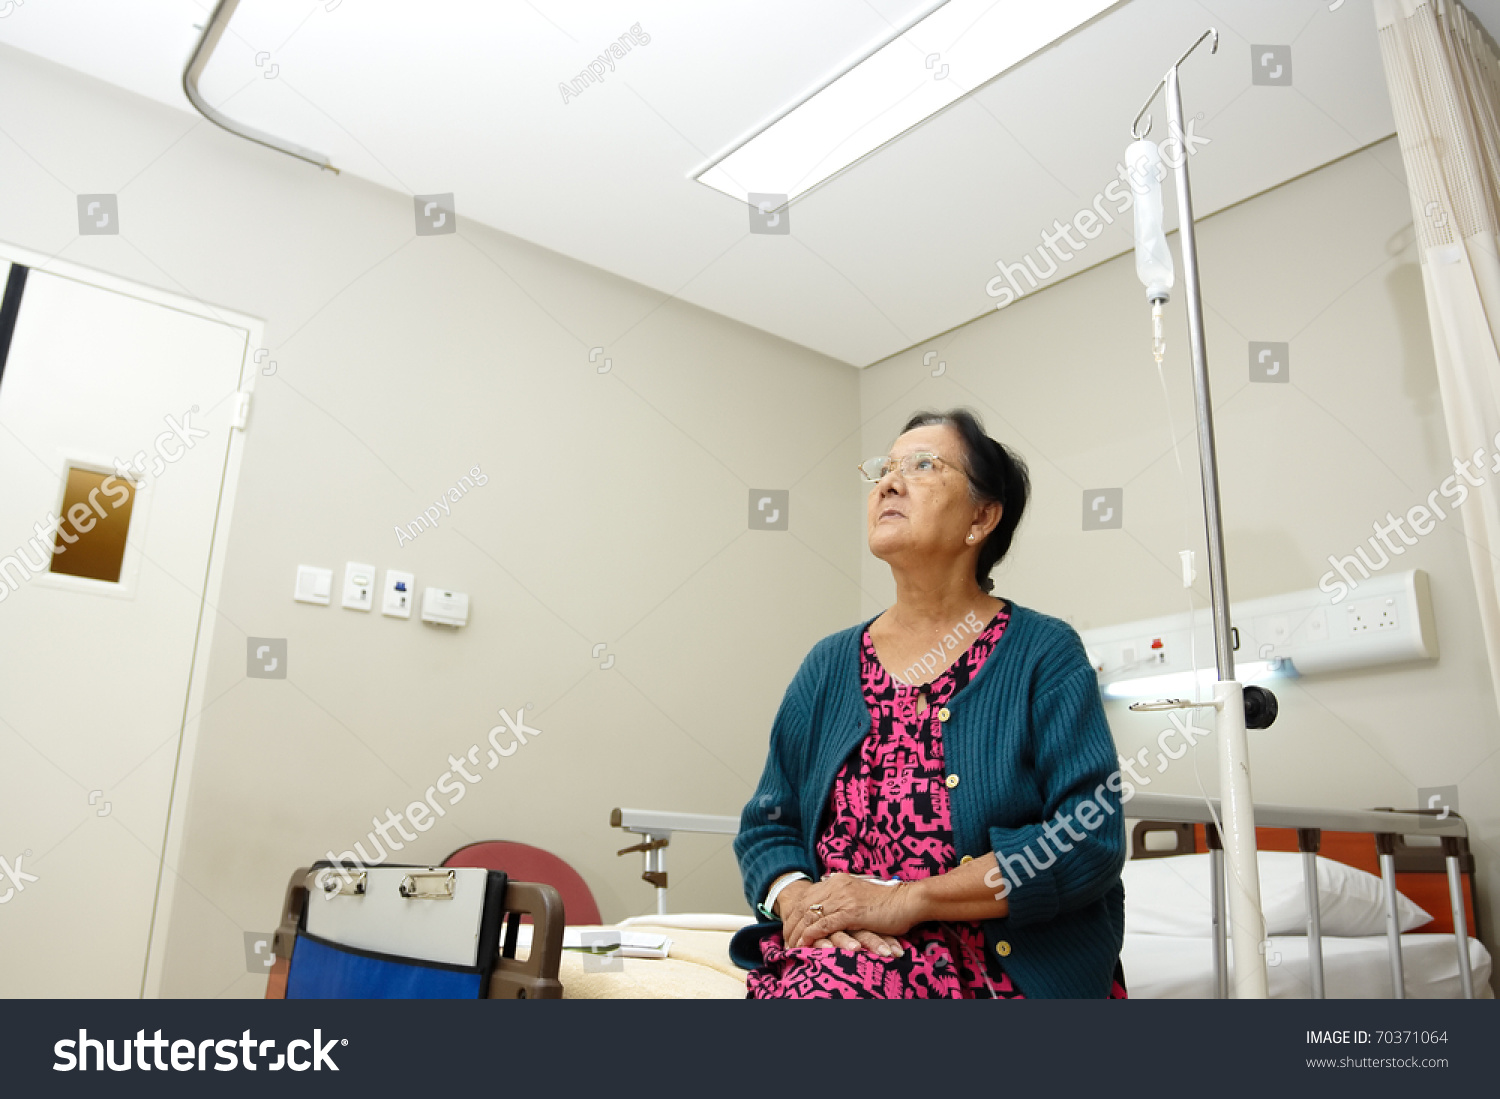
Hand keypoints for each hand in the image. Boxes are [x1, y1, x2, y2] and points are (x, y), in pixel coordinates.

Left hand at [778, 874, 919, 954]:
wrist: (909, 900)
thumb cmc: (888, 901)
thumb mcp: (860, 894)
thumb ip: (844, 896)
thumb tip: (831, 902)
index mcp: (837, 880)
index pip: (806, 896)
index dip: (794, 913)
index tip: (788, 928)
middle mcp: (836, 885)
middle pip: (803, 905)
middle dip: (790, 924)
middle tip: (784, 941)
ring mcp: (843, 898)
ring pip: (810, 915)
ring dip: (797, 933)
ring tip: (790, 946)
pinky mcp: (851, 912)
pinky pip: (824, 924)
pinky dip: (810, 935)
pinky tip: (804, 944)